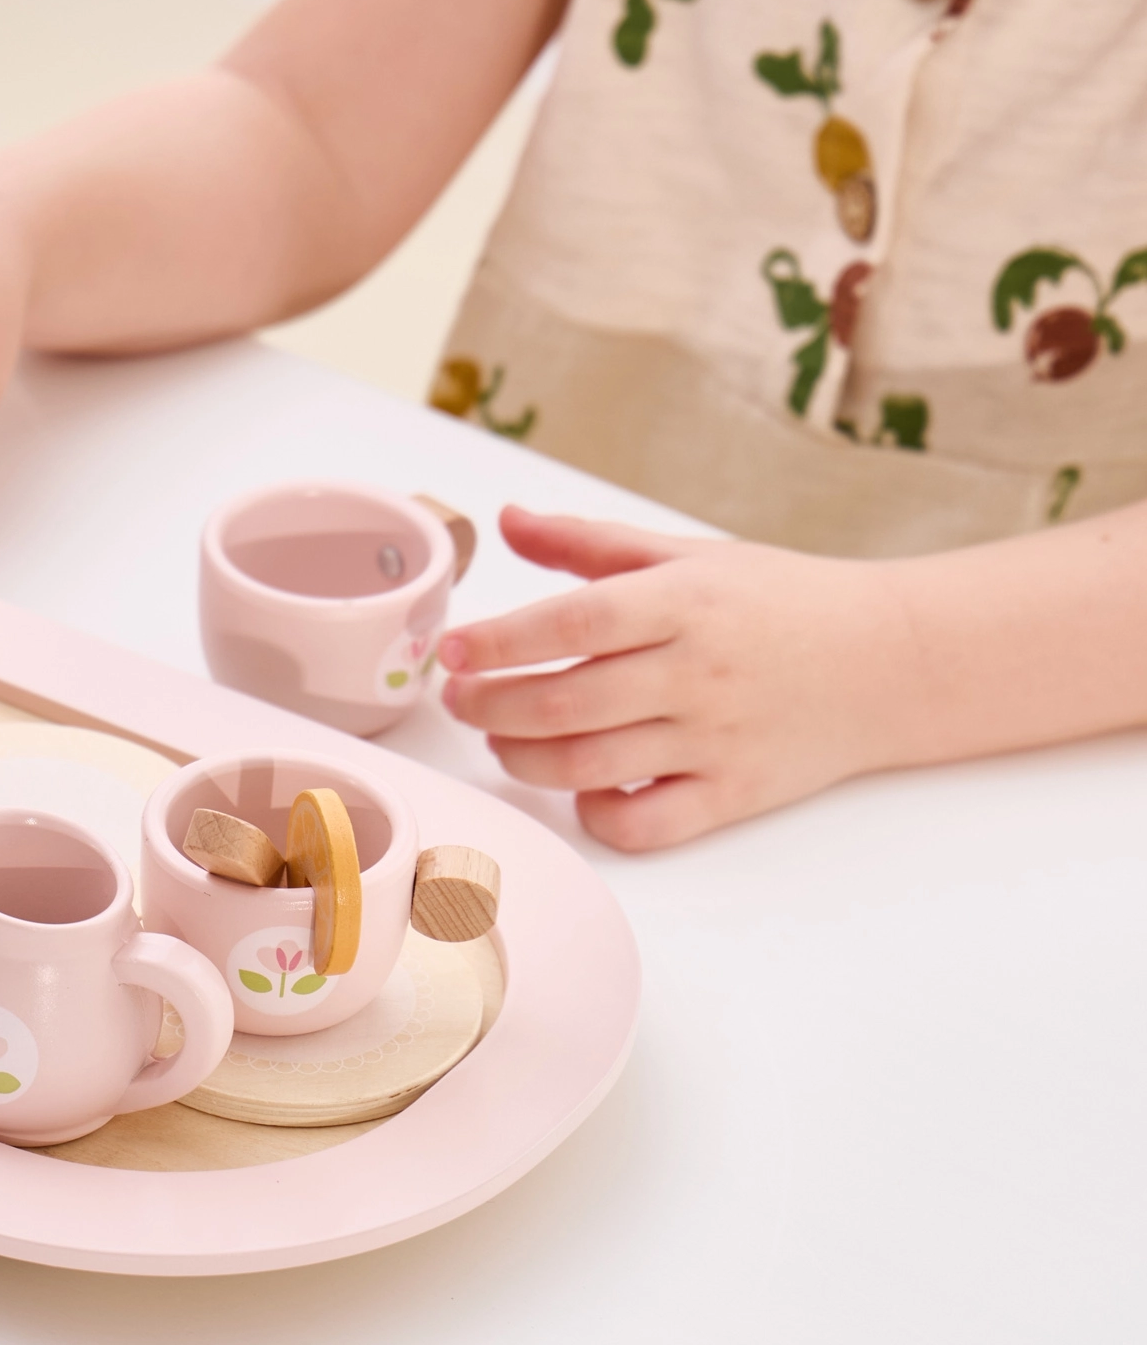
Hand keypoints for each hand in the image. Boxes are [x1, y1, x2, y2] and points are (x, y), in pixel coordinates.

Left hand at [439, 505, 913, 849]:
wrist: (889, 661)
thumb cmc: (781, 600)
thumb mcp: (689, 554)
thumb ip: (590, 543)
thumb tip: (509, 521)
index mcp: (684, 602)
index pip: (573, 621)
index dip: (501, 639)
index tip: (454, 648)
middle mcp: (697, 672)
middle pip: (567, 701)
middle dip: (492, 705)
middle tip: (460, 698)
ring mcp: (716, 740)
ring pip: (591, 765)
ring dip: (525, 757)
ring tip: (500, 738)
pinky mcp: (735, 794)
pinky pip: (649, 823)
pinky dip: (598, 813)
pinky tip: (579, 786)